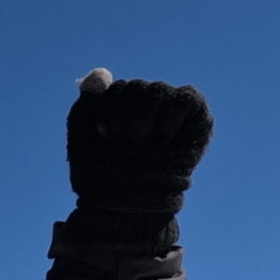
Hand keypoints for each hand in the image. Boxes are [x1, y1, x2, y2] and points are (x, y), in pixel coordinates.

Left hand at [64, 69, 212, 221]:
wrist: (123, 205)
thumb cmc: (102, 176)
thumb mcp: (81, 137)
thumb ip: (87, 103)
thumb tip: (101, 74)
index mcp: (125, 104)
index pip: (116, 88)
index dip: (107, 116)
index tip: (108, 141)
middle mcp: (150, 102)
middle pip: (134, 88)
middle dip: (124, 123)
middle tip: (129, 149)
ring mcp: (174, 107)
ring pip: (154, 92)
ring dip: (143, 127)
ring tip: (147, 148)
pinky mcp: (197, 115)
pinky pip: (180, 99)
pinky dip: (167, 124)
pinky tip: (164, 143)